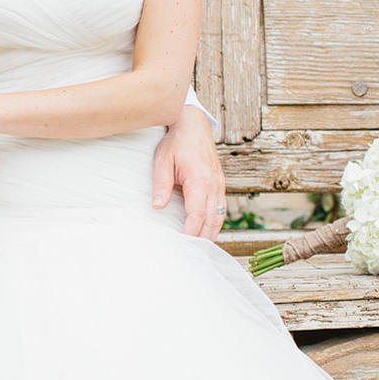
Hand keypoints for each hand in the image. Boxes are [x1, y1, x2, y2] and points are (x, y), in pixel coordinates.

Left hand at [153, 105, 223, 239]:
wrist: (193, 124)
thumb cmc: (176, 142)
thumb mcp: (162, 160)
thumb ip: (161, 184)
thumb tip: (158, 206)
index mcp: (199, 178)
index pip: (197, 213)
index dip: (191, 232)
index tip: (184, 245)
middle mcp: (213, 183)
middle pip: (211, 219)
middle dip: (203, 239)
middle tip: (192, 255)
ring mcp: (219, 184)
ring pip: (219, 216)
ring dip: (211, 234)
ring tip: (201, 250)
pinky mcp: (220, 184)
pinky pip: (220, 209)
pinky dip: (215, 223)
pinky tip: (207, 233)